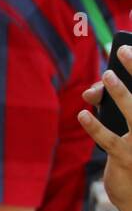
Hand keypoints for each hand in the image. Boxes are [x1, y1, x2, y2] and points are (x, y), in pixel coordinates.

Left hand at [78, 47, 131, 210]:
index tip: (130, 49)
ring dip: (120, 92)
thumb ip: (111, 108)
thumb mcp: (126, 133)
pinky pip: (108, 139)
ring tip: (106, 76)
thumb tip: (90, 93)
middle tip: (123, 50)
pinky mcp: (127, 161)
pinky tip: (82, 114)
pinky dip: (94, 126)